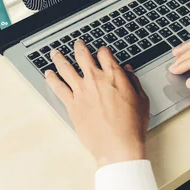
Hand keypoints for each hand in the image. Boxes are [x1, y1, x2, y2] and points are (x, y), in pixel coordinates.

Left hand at [45, 40, 149, 167]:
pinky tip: (48, 74)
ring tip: (55, 53)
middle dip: (79, 47)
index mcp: (114, 76)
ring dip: (60, 58)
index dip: (103, 50)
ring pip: (66, 68)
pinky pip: (58, 87)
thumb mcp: (142, 100)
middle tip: (77, 44)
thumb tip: (128, 72)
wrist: (118, 145)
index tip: (102, 51)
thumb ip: (133, 82)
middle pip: (83, 55)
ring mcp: (81, 91)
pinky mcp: (72, 105)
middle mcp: (95, 79)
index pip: (105, 54)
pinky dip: (52, 79)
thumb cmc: (131, 126)